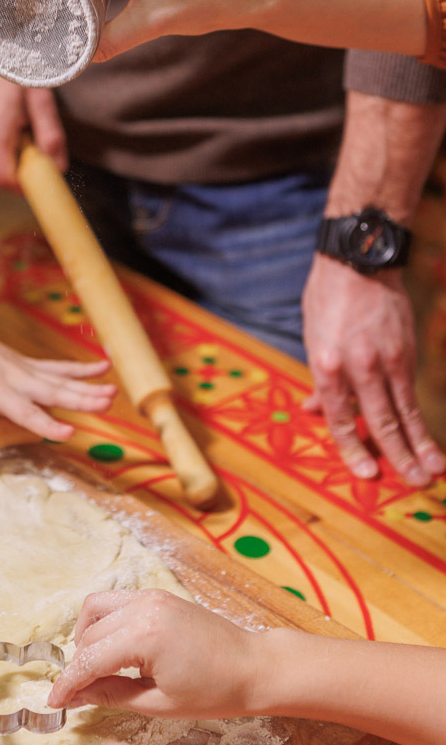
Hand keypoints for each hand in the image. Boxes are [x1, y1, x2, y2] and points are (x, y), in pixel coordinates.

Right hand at [0, 42, 66, 189]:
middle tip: (36, 133)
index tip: (42, 180)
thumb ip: (50, 134)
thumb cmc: (11, 62)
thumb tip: (59, 167)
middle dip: (23, 161)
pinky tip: (7, 111)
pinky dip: (2, 137)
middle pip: (2, 169)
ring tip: (21, 114)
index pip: (5, 180)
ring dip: (13, 146)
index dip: (25, 186)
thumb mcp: (40, 96)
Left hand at [0, 312, 114, 440]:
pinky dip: (81, 368)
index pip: (24, 412)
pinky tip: (104, 368)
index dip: (45, 423)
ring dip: (88, 387)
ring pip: (61, 380)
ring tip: (113, 393)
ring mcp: (26, 370)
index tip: (67, 432)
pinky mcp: (30, 365)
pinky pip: (59, 368)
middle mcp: (16, 379)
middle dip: (81, 400)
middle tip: (107, 404)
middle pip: (53, 392)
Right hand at [48, 589, 256, 715]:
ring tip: (94, 669)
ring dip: (87, 639)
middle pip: (88, 637)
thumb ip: (112, 695)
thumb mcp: (159, 703)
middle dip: (78, 666)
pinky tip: (112, 649)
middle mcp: (142, 607)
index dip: (68, 684)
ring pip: (95, 611)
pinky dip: (104, 623)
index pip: (90, 660)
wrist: (253, 667)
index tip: (53, 703)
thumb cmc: (214, 693)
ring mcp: (150, 597)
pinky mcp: (156, 595)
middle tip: (76, 695)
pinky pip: (115, 603)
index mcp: (144, 636)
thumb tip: (77, 696)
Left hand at [303, 255, 444, 485]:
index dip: (353, 448)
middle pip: (378, 420)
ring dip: (419, 444)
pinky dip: (419, 419)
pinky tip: (429, 440)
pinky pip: (411, 392)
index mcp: (326, 364)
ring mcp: (386, 359)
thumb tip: (315, 411)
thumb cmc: (327, 300)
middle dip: (396, 456)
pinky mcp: (406, 352)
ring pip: (404, 411)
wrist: (359, 261)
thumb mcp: (311, 338)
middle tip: (412, 483)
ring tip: (432, 472)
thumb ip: (319, 380)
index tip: (366, 473)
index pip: (341, 417)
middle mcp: (358, 366)